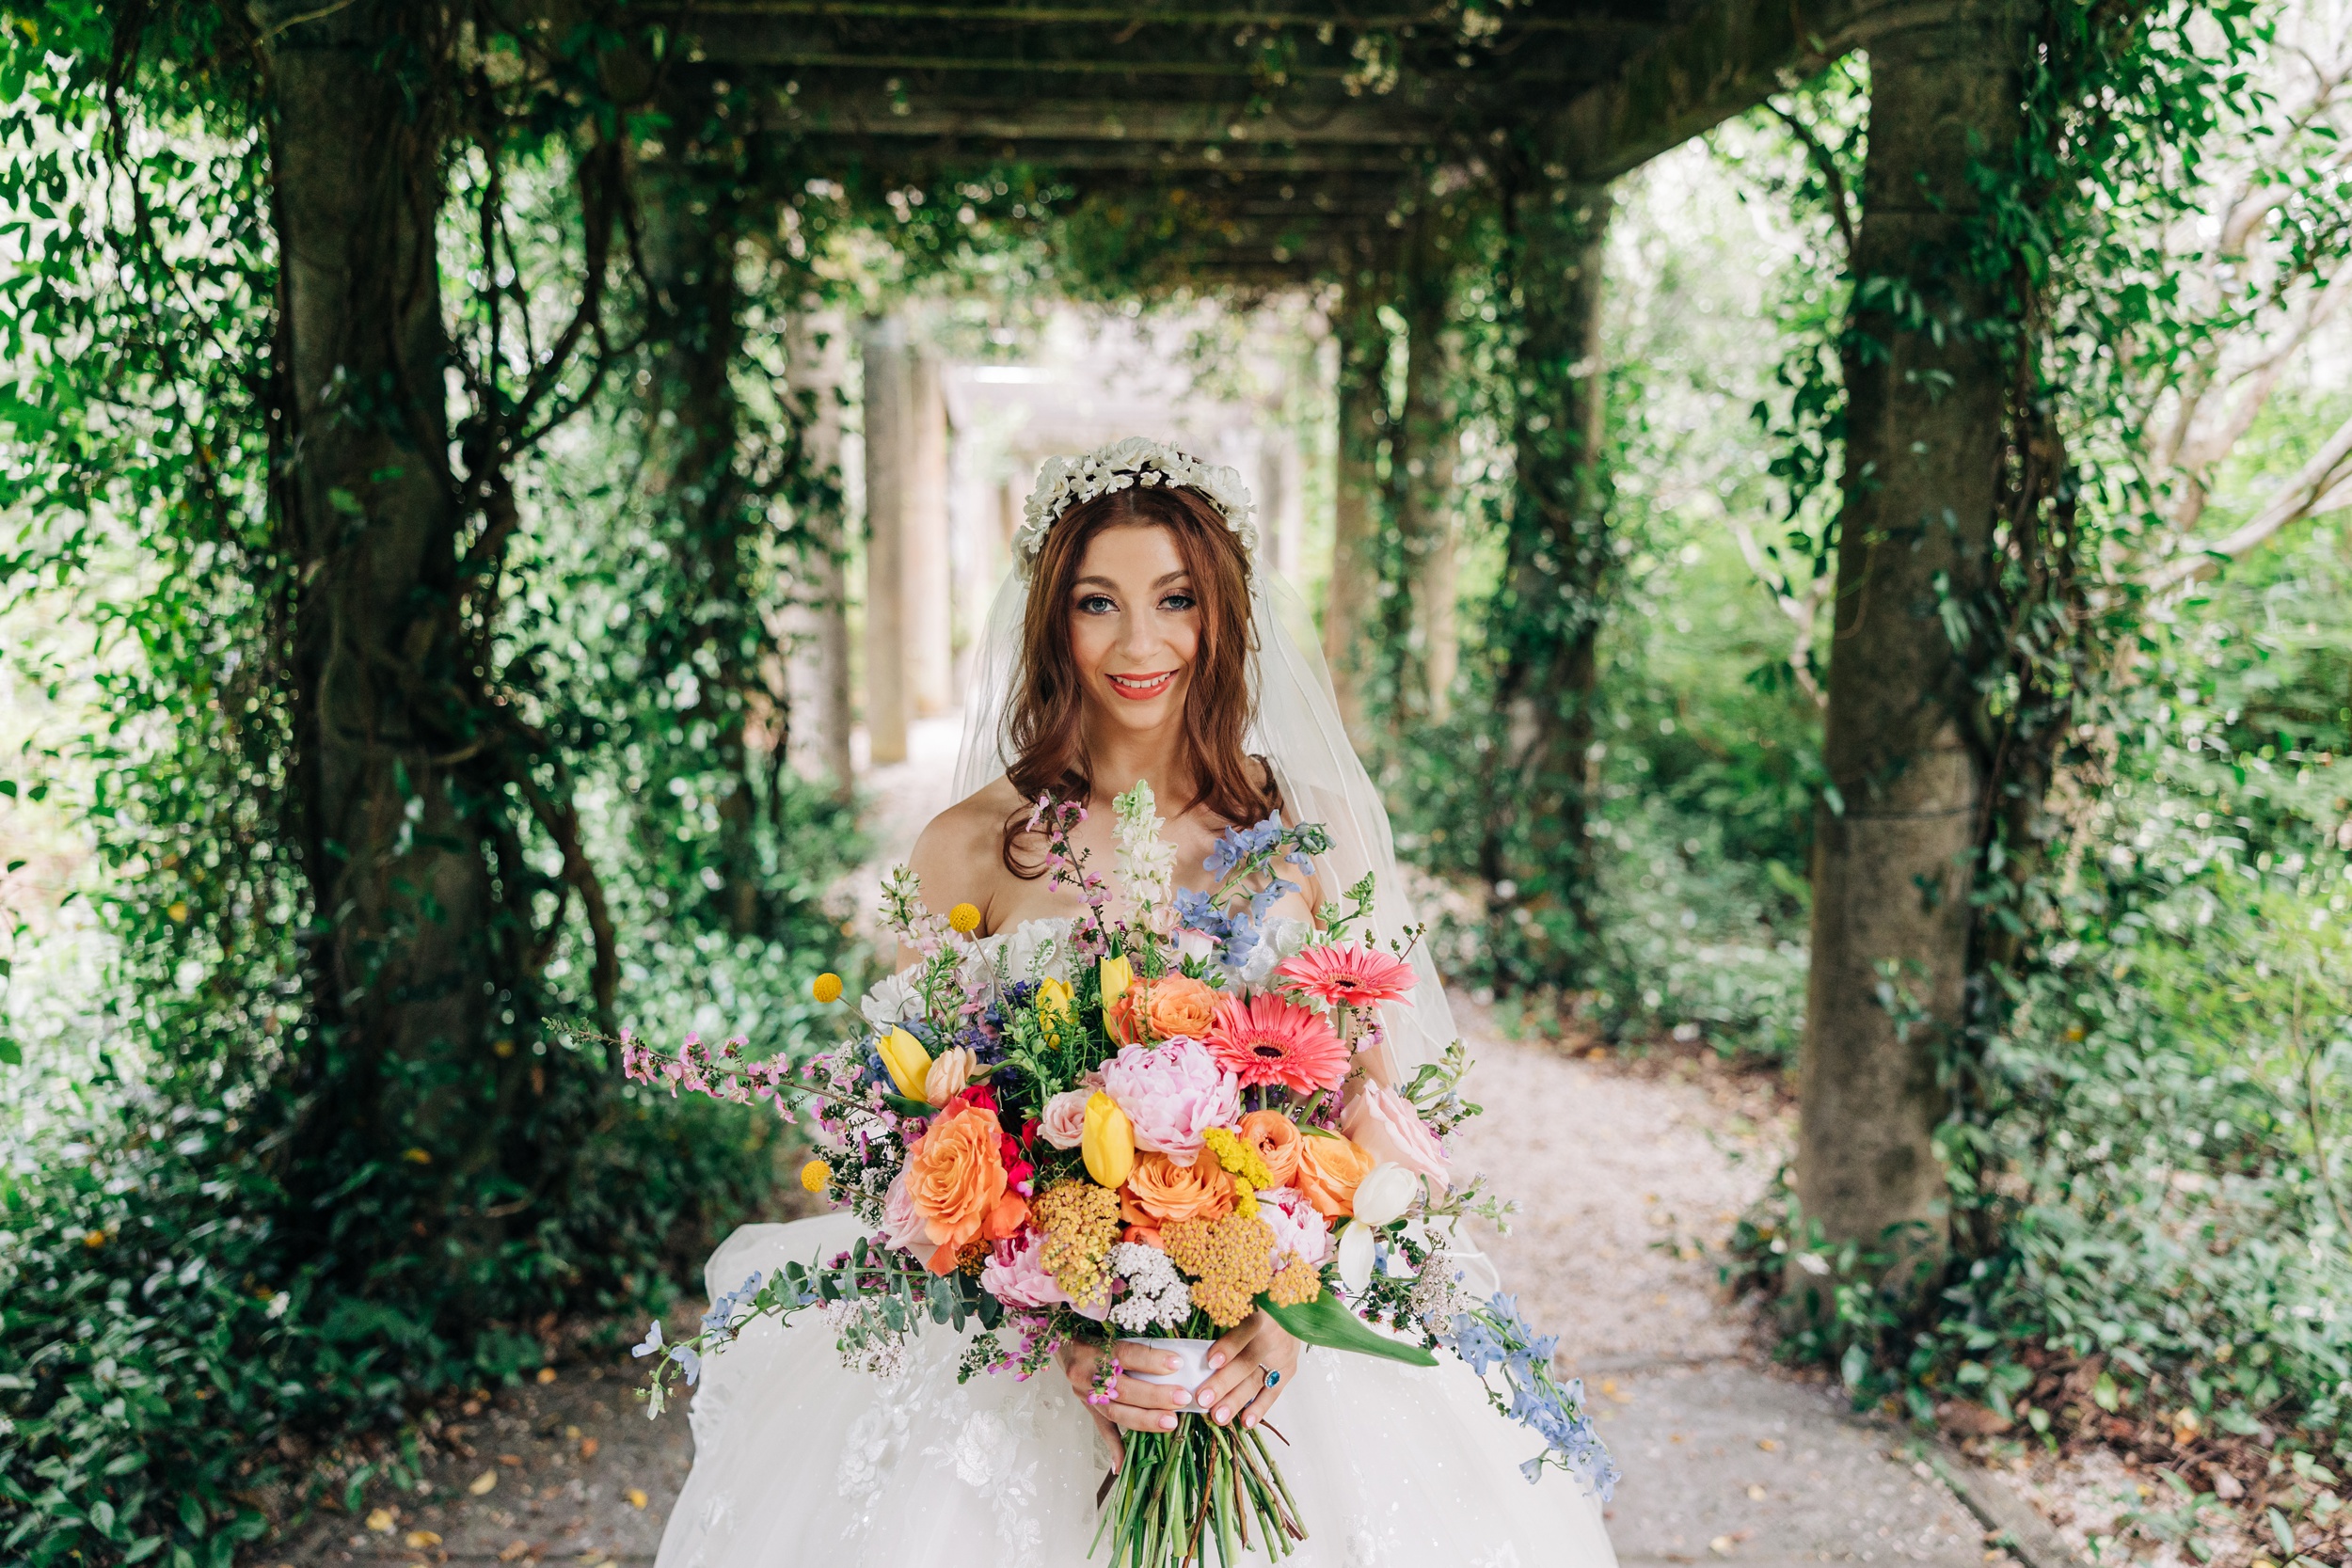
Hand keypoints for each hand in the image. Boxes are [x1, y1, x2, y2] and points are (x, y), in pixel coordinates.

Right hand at [1057, 1339, 1192, 1469]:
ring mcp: (1084, 1393)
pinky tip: (1122, 1466)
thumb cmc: (1093, 1332)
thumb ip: (1136, 1342)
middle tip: (1182, 1398)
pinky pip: (1102, 1430)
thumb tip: (1173, 1355)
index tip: (1177, 1363)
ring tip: (1170, 1422)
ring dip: (1144, 1420)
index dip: (1151, 1360)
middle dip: (1155, 1396)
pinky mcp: (1087, 1407)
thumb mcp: (1110, 1330)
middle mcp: (1085, 1373)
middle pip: (1122, 1389)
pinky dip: (1114, 1449)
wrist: (1061, 1342)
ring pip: (1115, 1411)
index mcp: (1093, 1348)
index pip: (1126, 1354)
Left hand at [1194, 1310, 1298, 1429]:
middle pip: (1248, 1361)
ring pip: (1257, 1380)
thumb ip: (1226, 1316)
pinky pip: (1273, 1392)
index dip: (1230, 1346)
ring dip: (1237, 1400)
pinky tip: (1246, 1422)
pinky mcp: (1288, 1370)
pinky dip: (1260, 1408)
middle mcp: (1276, 1336)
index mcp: (1263, 1312)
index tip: (1211, 1361)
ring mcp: (1283, 1355)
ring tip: (1218, 1416)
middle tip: (1203, 1398)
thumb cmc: (1261, 1302)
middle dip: (1224, 1382)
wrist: (1295, 1308)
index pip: (1246, 1331)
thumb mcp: (1245, 1301)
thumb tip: (1196, 1341)